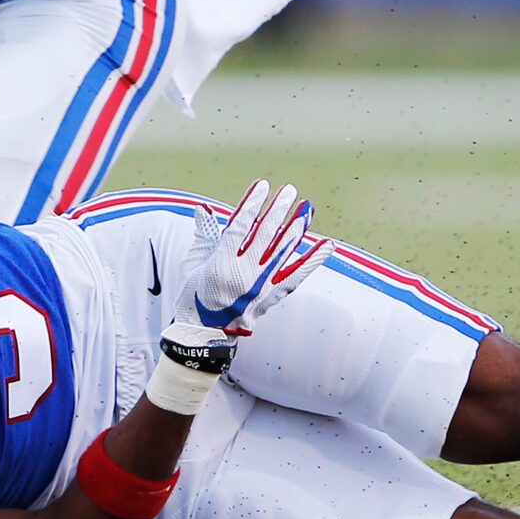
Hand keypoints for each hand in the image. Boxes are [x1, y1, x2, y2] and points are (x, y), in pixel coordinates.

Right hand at [173, 180, 325, 342]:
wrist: (206, 332)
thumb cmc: (195, 295)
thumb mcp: (193, 263)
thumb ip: (204, 234)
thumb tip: (204, 208)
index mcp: (221, 263)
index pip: (240, 226)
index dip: (251, 204)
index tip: (261, 185)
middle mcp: (244, 273)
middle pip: (266, 235)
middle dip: (278, 210)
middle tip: (289, 190)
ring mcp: (261, 285)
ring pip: (283, 251)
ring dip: (297, 227)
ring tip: (307, 208)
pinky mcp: (273, 295)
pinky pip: (297, 275)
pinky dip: (312, 260)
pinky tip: (326, 245)